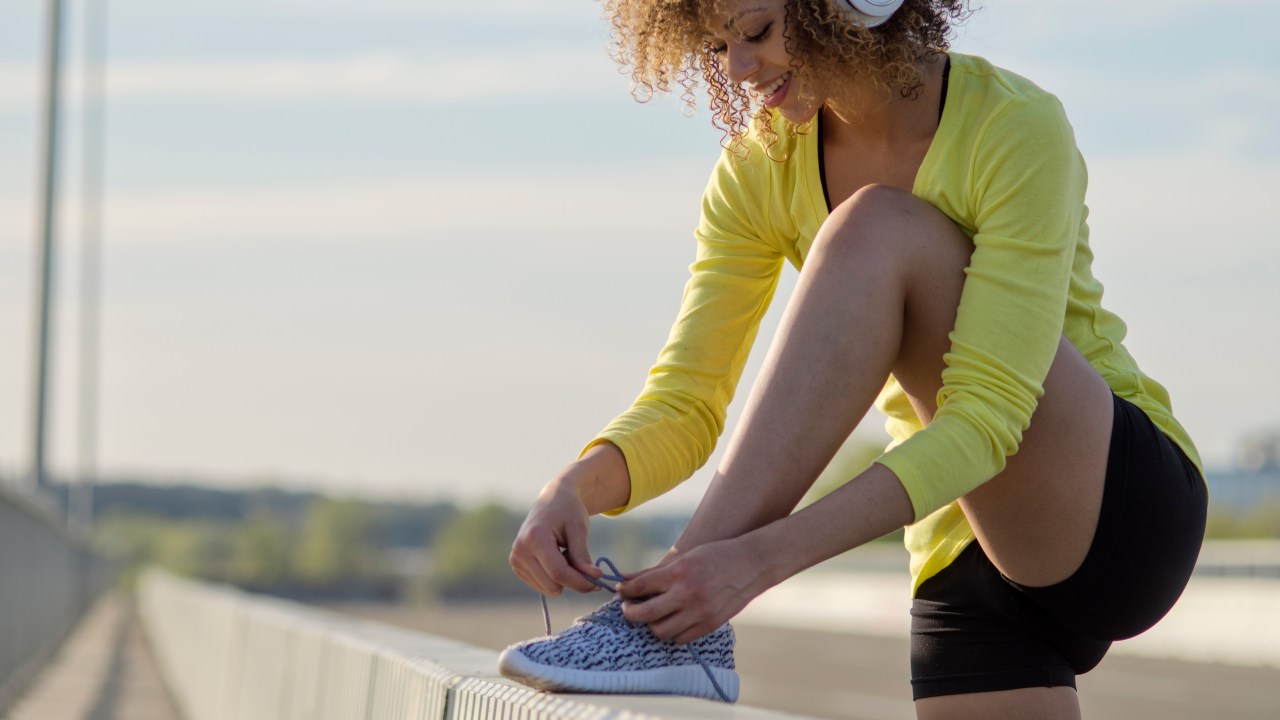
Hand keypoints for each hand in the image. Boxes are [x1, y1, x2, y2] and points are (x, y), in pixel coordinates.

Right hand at [509, 444, 629, 594]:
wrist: (552, 500)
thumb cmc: (568, 511)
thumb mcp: (579, 529)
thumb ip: (582, 556)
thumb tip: (594, 578)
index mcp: (534, 537)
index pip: (558, 573)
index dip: (580, 582)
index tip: (597, 583)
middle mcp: (520, 550)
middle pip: (552, 584)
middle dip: (573, 581)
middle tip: (584, 566)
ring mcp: (515, 559)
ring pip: (547, 588)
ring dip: (563, 579)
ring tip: (566, 555)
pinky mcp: (516, 566)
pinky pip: (541, 585)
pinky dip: (554, 578)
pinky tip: (555, 559)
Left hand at [616, 536, 768, 643]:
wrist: (752, 564)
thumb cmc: (716, 555)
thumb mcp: (685, 557)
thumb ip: (655, 572)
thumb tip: (626, 579)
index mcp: (679, 572)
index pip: (640, 586)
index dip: (625, 590)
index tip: (622, 591)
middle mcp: (687, 593)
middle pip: (645, 614)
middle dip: (630, 613)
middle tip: (628, 609)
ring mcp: (699, 612)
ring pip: (661, 631)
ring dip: (651, 625)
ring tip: (650, 616)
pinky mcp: (710, 624)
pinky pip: (681, 638)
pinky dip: (671, 632)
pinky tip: (670, 621)